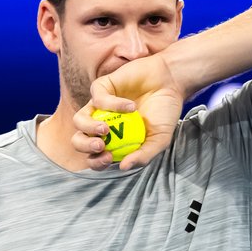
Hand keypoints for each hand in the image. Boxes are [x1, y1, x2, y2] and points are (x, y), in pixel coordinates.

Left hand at [71, 54, 185, 170]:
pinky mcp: (102, 88)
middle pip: (79, 140)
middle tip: (101, 145)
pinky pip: (97, 98)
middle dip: (84, 146)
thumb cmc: (164, 113)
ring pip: (78, 120)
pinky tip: (131, 107)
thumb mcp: (160, 139)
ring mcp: (99, 107)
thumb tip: (123, 167)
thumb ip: (144, 155)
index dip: (96, 162)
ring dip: (88, 128)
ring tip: (106, 129)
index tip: (109, 158)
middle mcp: (101, 125)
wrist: (172, 83)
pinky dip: (112, 104)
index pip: (94, 157)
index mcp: (112, 142)